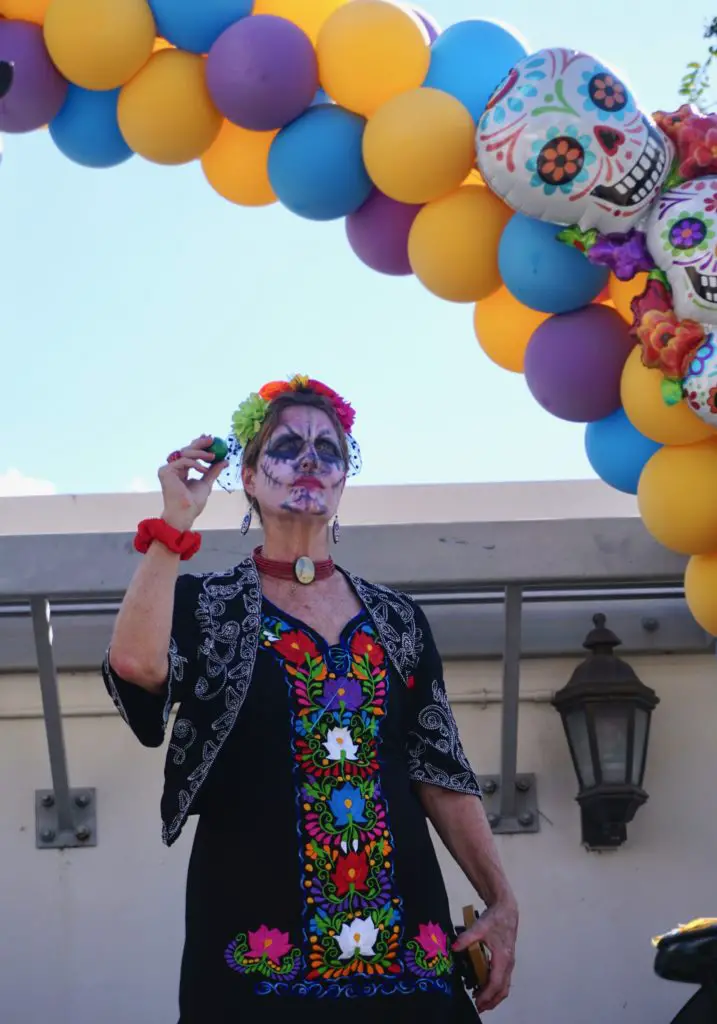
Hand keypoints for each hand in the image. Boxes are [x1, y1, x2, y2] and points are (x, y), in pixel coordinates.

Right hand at [157, 434, 226, 530]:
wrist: (186, 513)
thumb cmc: (194, 503)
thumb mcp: (207, 482)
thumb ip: (213, 471)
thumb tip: (224, 461)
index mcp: (181, 471)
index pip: (189, 453)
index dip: (199, 445)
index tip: (211, 440)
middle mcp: (173, 468)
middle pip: (185, 450)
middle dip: (199, 443)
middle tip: (212, 439)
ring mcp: (168, 469)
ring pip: (184, 453)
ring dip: (200, 453)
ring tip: (212, 457)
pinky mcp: (165, 471)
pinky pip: (183, 461)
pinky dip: (195, 463)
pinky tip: (204, 470)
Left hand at [453, 897, 517, 1012]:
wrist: (506, 908)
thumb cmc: (495, 918)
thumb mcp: (480, 926)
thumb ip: (467, 937)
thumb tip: (454, 947)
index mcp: (503, 958)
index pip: (496, 983)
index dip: (486, 995)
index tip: (477, 1002)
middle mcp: (508, 964)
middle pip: (502, 989)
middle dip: (491, 1001)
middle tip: (478, 1007)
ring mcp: (509, 962)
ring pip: (504, 986)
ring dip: (493, 996)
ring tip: (479, 1000)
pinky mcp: (507, 960)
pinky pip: (503, 979)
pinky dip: (495, 987)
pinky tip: (483, 986)